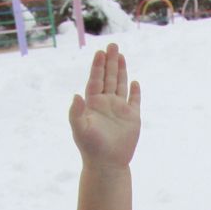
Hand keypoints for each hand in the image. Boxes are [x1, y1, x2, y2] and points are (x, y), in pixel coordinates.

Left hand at [68, 42, 140, 169]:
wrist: (107, 164)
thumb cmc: (91, 148)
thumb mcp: (80, 129)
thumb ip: (75, 113)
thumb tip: (76, 95)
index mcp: (93, 104)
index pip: (95, 80)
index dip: (98, 66)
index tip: (100, 52)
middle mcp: (106, 104)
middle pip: (108, 78)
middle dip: (110, 62)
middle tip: (112, 45)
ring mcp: (119, 110)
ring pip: (120, 85)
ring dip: (121, 71)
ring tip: (121, 55)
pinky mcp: (132, 118)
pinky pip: (134, 101)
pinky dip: (134, 91)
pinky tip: (134, 82)